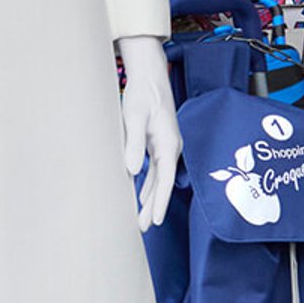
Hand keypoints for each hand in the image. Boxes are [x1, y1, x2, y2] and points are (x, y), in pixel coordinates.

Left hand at [117, 34, 180, 229]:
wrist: (149, 75)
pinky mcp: (159, 141)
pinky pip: (156, 168)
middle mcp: (171, 146)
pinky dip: (150, 183)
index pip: (165, 179)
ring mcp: (166, 144)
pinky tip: (143, 194)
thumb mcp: (134, 118)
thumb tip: (132, 170)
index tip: (153, 220)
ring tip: (142, 218)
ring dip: (151, 197)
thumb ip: (135, 143)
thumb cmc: (142, 94)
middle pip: (163, 183)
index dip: (159, 201)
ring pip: (160, 177)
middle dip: (154, 206)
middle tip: (143, 227)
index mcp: (169, 143)